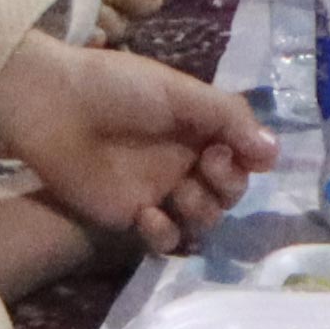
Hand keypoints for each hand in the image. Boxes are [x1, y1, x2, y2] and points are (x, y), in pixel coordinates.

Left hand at [0, 32, 269, 248]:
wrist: (55, 108)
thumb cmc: (118, 89)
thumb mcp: (180, 92)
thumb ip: (229, 119)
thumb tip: (274, 154)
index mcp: (198, 127)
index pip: (242, 155)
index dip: (246, 160)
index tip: (232, 150)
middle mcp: (184, 160)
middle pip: (229, 191)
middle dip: (227, 185)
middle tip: (205, 167)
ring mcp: (159, 190)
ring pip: (204, 219)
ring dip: (201, 210)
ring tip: (178, 192)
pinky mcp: (131, 217)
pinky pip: (165, 239)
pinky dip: (165, 233)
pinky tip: (147, 214)